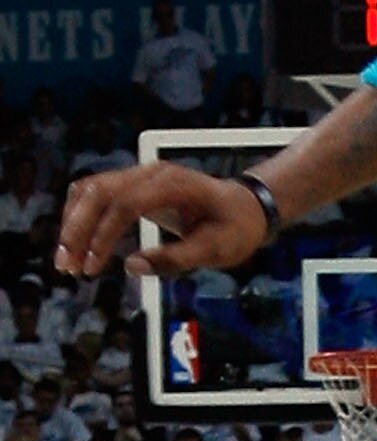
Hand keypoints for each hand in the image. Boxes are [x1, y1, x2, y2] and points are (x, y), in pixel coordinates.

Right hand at [58, 164, 271, 277]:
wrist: (246, 208)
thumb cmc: (235, 228)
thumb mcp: (217, 249)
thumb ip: (176, 258)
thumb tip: (132, 267)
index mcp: (175, 184)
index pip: (126, 202)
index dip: (103, 234)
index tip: (92, 265)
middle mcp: (152, 174)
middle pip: (98, 192)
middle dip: (77, 229)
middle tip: (66, 266)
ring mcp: (140, 175)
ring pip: (90, 190)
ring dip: (72, 224)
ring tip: (67, 262)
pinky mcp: (133, 185)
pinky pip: (95, 194)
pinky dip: (80, 216)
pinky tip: (77, 244)